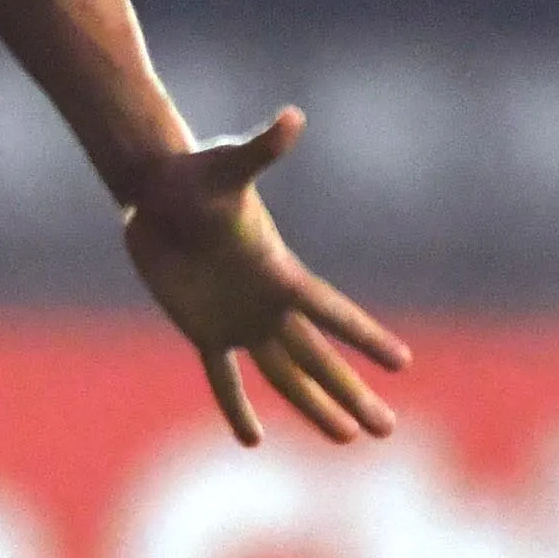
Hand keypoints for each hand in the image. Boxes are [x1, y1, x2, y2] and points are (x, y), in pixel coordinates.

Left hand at [117, 108, 409, 447]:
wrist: (156, 190)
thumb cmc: (193, 175)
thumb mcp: (227, 166)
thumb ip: (261, 149)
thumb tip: (292, 117)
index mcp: (279, 273)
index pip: (332, 313)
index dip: (366, 338)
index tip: (402, 363)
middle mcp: (268, 304)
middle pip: (319, 360)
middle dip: (352, 396)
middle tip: (386, 431)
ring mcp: (240, 321)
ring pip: (284, 375)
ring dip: (315, 407)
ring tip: (347, 439)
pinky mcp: (205, 330)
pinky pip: (224, 378)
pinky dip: (236, 406)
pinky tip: (253, 439)